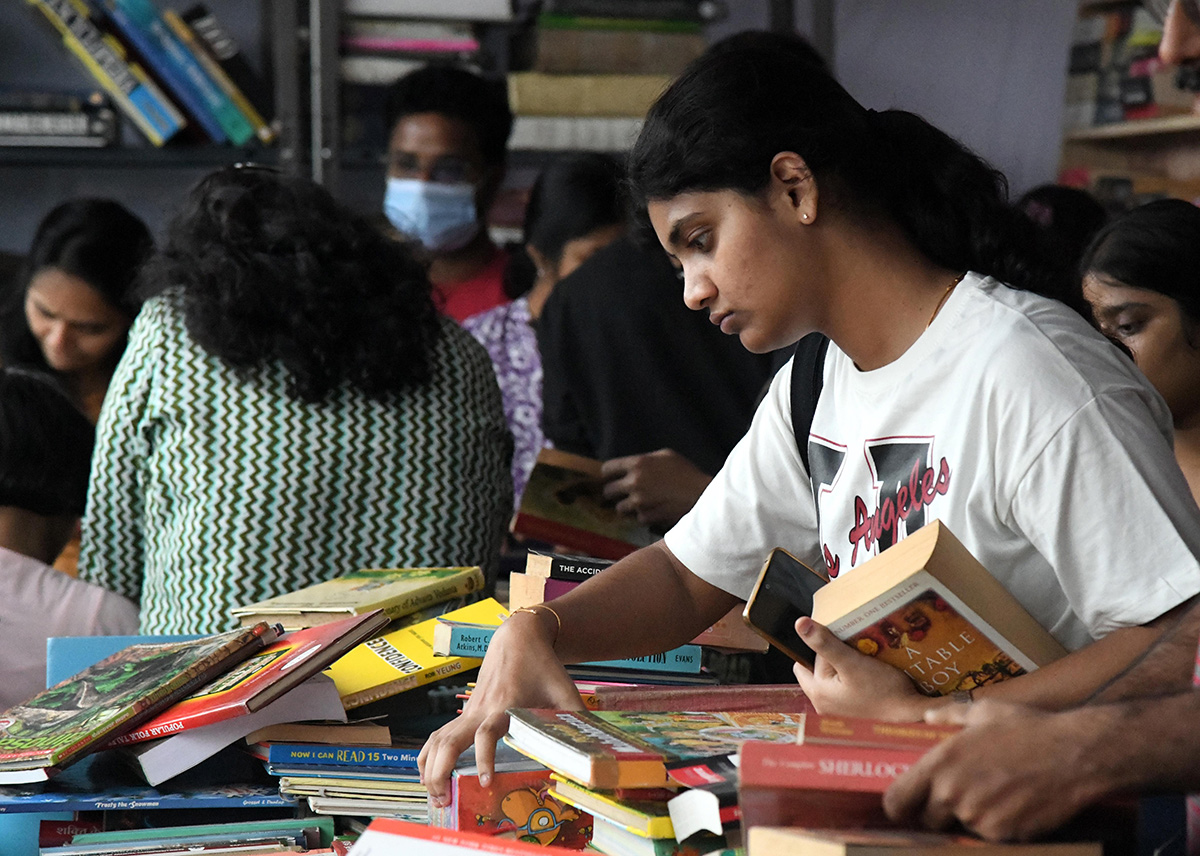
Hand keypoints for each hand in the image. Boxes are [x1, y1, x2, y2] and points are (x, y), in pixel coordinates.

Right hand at [417, 611, 585, 805]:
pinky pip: (438, 735)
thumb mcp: (565, 689)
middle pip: (449, 742)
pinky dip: (429, 755)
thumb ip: (578, 716)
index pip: (487, 734)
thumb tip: (598, 746)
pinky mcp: (465, 712)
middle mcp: (481, 710)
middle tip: (444, 800)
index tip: (486, 780)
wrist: (518, 637)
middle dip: (441, 772)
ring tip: (434, 795)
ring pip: (437, 740)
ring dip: (430, 768)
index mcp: (504, 705)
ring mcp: (469, 711)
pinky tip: (428, 774)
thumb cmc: (543, 664)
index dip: (485, 757)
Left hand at [600, 449, 712, 528]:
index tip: (610, 477)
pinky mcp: (646, 516)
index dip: (608, 474)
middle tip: (620, 493)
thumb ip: (646, 459)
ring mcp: (639, 502)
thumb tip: (631, 465)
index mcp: (638, 464)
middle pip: (608, 491)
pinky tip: (653, 510)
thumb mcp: (666, 455)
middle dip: (613, 492)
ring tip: (639, 503)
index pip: (608, 468)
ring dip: (626, 506)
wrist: (702, 495)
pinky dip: (643, 516)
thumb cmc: (686, 472)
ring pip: (620, 508)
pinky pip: (636, 518)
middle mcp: (634, 482)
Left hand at [791, 617, 930, 719]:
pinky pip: (845, 691)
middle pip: (819, 669)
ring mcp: (837, 713)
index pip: (810, 657)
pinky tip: (869, 677)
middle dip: (833, 657)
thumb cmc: (883, 692)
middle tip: (854, 651)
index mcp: (817, 692)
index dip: (827, 645)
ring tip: (863, 663)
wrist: (910, 719)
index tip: (846, 642)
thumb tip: (800, 624)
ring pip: (833, 679)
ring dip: (845, 668)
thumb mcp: (852, 662)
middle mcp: (822, 706)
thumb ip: (825, 643)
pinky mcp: (851, 715)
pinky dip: (853, 681)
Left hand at [883, 701, 1114, 839]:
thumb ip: (949, 716)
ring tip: (995, 794)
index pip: (897, 801)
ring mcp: (978, 818)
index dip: (898, 807)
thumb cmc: (1027, 728)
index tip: (905, 807)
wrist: (1074, 754)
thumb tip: (928, 716)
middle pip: (929, 819)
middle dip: (939, 812)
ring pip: (962, 827)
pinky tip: (1015, 805)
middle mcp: (953, 793)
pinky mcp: (1004, 836)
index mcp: (940, 763)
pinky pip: (990, 836)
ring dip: (971, 817)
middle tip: (961, 795)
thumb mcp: (984, 712)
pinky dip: (998, 827)